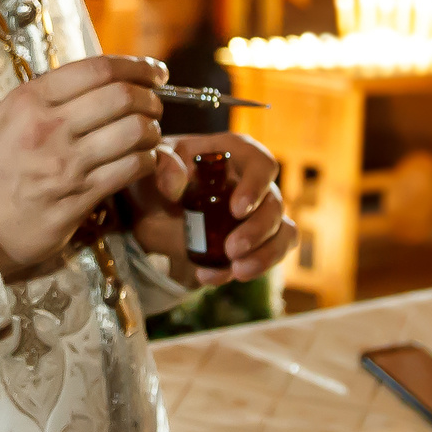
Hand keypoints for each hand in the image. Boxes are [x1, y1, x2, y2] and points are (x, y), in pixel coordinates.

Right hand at [0, 55, 166, 276]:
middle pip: (122, 97)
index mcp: (29, 100)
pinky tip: (144, 160)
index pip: (97, 69)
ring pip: (134, 132)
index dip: (136, 66)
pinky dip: (147, 160)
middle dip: (150, 98)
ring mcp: (66, 164)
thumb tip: (90, 84)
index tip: (154, 72)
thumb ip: (42, 98)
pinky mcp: (79, 198)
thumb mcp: (1, 118)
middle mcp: (49, 127)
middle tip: (155, 104)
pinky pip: (130, 169)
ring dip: (152, 130)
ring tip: (150, 134)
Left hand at [129, 134, 296, 287]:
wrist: (149, 208)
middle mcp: (253, 183)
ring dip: (265, 255)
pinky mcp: (253, 242)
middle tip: (231, 250)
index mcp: (233, 154)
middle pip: (274, 204)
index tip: (236, 210)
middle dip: (258, 231)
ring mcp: (257, 214)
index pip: (261, 163)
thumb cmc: (157, 175)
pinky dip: (247, 269)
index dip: (256, 186)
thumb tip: (176, 184)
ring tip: (237, 270)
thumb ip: (162, 167)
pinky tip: (210, 276)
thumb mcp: (151, 165)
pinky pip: (267, 256)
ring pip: (282, 233)